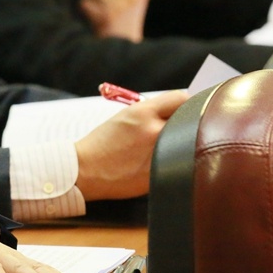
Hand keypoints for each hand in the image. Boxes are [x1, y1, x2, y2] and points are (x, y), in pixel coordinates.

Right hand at [73, 90, 187, 200]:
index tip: (181, 110)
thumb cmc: (102, 144)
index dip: (182, 104)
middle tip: (173, 129)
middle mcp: (154, 131)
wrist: (85, 170)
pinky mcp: (161, 174)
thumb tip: (177, 111)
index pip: (180, 98)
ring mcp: (160, 154)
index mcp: (142, 113)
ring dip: (181, 143)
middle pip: (188, 120)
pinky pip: (179, 163)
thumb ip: (151, 111)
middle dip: (183, 123)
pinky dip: (173, 162)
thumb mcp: (124, 117)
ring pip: (187, 143)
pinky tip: (156, 164)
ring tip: (163, 148)